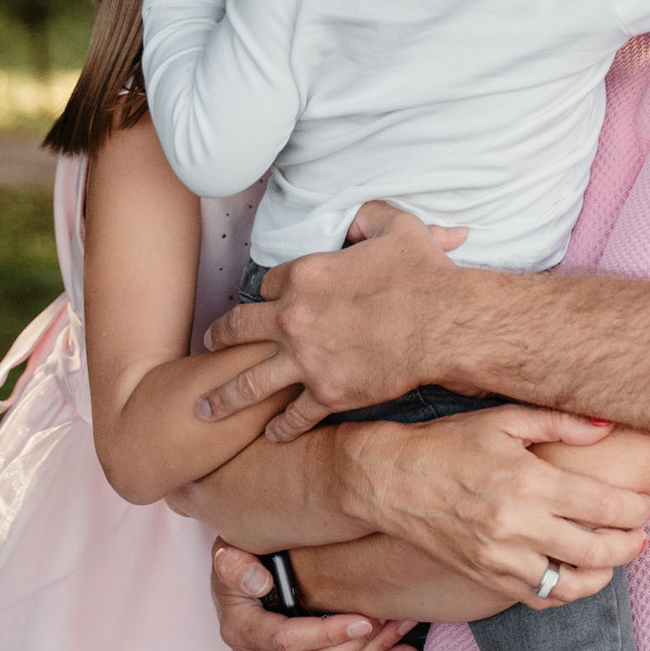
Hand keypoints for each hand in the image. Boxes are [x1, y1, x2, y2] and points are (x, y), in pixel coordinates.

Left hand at [199, 201, 471, 434]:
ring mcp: (306, 359)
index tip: (268, 301)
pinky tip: (272, 434)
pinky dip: (282, 428)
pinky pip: (294, 416)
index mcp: (305, 275)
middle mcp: (293, 318)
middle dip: (219, 337)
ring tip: (205, 408)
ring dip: (224, 396)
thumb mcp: (396, 227)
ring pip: (249, 382)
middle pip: (238, 328)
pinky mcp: (327, 392)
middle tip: (209, 344)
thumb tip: (356, 215)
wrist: (445, 324)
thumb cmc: (424, 275)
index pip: (266, 284)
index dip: (268, 292)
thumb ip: (368, 215)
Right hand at [208, 542, 419, 650]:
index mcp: (242, 630)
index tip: (363, 620)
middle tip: (391, 618)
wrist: (238, 577)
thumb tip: (259, 581)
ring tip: (405, 624)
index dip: (327, 634)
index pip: (289, 641)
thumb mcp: (228, 555)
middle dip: (358, 646)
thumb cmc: (239, 559)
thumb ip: (235, 566)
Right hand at [332, 406, 649, 606]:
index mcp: (527, 483)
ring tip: (614, 557)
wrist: (389, 480)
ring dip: (603, 575)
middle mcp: (516, 526)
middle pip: (597, 551)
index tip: (646, 504)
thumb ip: (561, 423)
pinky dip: (565, 592)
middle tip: (641, 533)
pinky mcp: (485, 578)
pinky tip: (577, 574)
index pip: (603, 506)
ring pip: (571, 585)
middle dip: (630, 544)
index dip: (636, 509)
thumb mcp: (504, 419)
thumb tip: (608, 428)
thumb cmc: (448, 443)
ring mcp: (499, 559)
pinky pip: (538, 598)